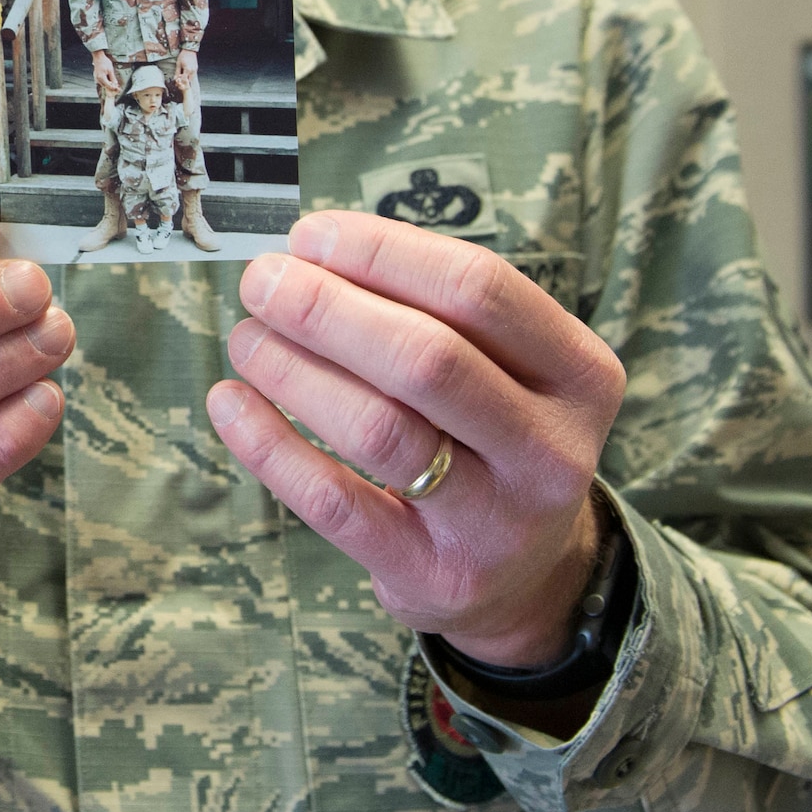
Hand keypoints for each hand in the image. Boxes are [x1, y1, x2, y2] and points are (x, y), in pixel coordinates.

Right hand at [91, 50, 121, 97]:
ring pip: (103, 84)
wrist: (98, 57)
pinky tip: (109, 81)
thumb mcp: (111, 70)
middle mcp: (98, 79)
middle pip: (105, 86)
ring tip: (114, 84)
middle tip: (117, 88)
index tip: (118, 89)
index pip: (108, 86)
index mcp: (101, 78)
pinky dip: (106, 82)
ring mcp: (96, 78)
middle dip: (111, 87)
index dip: (113, 88)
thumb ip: (113, 78)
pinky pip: (101, 82)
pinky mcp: (96, 76)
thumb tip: (115, 84)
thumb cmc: (104, 62)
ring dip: (108, 85)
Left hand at [173, 49, 197, 93]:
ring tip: (183, 76)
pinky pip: (193, 75)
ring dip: (187, 79)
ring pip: (192, 79)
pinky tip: (186, 73)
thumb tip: (175, 78)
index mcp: (187, 70)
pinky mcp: (196, 68)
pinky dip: (190, 76)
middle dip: (184, 82)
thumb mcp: (178, 64)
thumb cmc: (184, 55)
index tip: (177, 81)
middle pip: (189, 81)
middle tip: (180, 79)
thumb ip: (177, 72)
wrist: (189, 50)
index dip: (180, 81)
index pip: (184, 80)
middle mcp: (192, 71)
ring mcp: (195, 70)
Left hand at [206, 211, 624, 671]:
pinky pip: (336, 503)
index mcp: (579, 373)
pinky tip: (231, 404)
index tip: (309, 236)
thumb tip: (310, 253)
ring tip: (247, 338)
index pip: (478, 288)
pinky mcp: (434, 575)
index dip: (382, 252)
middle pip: (428, 358)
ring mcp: (498, 523)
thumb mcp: (503, 367)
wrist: (525, 574)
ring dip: (294, 370)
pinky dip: (270, 446)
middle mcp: (551, 450)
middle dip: (327, 308)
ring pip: (380, 429)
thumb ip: (429, 307)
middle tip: (262, 282)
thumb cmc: (490, 433)